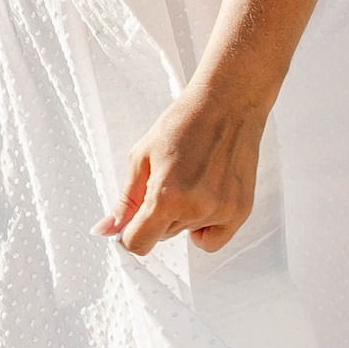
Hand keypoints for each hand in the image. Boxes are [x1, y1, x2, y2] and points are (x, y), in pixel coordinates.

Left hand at [101, 87, 263, 256]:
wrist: (227, 104)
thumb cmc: (184, 123)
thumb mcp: (142, 157)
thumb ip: (126, 201)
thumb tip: (107, 230)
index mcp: (167, 196)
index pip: (138, 243)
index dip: (128, 235)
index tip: (131, 222)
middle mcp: (197, 208)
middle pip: (162, 237)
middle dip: (157, 217)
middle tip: (168, 180)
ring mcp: (222, 212)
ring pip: (186, 233)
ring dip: (182, 216)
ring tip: (191, 178)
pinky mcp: (241, 211)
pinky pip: (213, 240)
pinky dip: (205, 226)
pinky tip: (205, 198)